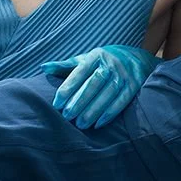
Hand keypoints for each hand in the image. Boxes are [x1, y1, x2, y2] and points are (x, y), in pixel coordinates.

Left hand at [41, 45, 158, 129]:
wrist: (136, 57)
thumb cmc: (103, 61)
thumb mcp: (85, 59)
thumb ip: (65, 65)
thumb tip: (43, 67)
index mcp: (95, 56)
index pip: (80, 72)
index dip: (68, 88)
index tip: (57, 103)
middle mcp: (110, 64)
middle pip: (94, 84)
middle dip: (80, 101)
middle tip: (67, 116)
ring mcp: (124, 74)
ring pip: (108, 94)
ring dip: (94, 110)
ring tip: (81, 124)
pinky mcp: (134, 85)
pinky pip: (121, 100)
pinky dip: (110, 113)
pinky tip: (98, 124)